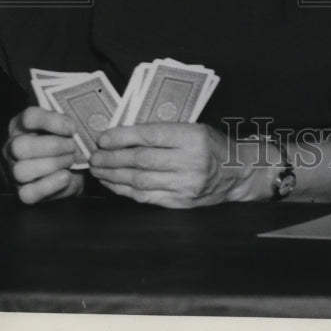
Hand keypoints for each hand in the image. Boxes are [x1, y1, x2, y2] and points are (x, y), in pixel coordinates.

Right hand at [3, 106, 84, 204]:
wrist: (75, 168)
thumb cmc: (68, 141)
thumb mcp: (67, 127)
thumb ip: (69, 120)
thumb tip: (84, 118)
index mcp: (22, 125)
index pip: (29, 118)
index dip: (52, 121)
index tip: (72, 128)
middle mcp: (13, 147)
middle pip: (20, 146)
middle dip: (52, 146)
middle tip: (73, 146)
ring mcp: (15, 171)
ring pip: (22, 170)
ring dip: (52, 164)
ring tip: (70, 160)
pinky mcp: (23, 192)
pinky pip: (29, 193)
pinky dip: (50, 184)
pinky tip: (66, 176)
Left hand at [89, 122, 258, 208]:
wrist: (237, 172)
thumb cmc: (211, 145)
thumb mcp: (194, 128)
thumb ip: (163, 130)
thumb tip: (123, 133)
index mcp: (193, 137)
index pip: (151, 135)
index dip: (123, 137)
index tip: (103, 137)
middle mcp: (190, 162)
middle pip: (142, 160)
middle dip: (112, 158)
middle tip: (94, 155)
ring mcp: (185, 185)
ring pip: (140, 181)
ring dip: (113, 175)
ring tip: (97, 168)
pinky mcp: (180, 202)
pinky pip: (146, 197)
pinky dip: (125, 190)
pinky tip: (112, 183)